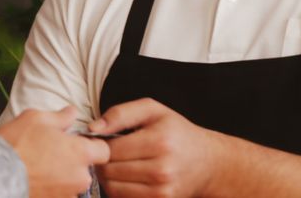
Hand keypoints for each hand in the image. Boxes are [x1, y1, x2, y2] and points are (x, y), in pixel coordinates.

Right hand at [0, 106, 110, 197]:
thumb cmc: (16, 145)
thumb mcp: (37, 118)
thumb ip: (61, 117)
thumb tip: (71, 113)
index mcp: (81, 153)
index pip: (104, 151)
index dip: (93, 145)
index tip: (79, 143)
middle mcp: (79, 177)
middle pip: (87, 169)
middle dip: (74, 162)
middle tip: (52, 153)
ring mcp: (67, 194)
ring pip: (72, 183)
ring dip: (62, 176)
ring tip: (40, 167)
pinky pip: (59, 194)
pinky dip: (51, 188)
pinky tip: (35, 178)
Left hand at [89, 98, 220, 197]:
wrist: (208, 162)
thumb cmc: (177, 132)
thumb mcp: (153, 111)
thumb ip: (121, 113)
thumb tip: (93, 128)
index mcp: (159, 141)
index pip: (110, 149)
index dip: (99, 145)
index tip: (102, 141)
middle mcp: (162, 168)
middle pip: (109, 170)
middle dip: (102, 162)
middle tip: (107, 154)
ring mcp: (162, 190)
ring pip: (113, 188)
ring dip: (108, 178)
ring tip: (116, 165)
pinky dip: (119, 189)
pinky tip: (126, 178)